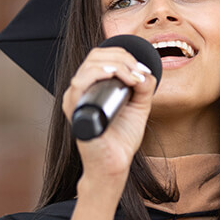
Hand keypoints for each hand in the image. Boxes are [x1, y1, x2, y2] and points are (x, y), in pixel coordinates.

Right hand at [60, 46, 156, 179]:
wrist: (115, 164)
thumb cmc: (122, 139)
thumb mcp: (139, 106)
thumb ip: (144, 87)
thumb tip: (145, 71)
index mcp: (93, 87)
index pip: (101, 56)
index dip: (123, 55)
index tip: (141, 69)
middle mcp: (82, 90)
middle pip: (95, 56)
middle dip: (122, 58)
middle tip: (138, 73)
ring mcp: (76, 100)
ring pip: (89, 66)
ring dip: (116, 65)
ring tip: (132, 78)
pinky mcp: (75, 111)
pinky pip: (79, 84)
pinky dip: (97, 74)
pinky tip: (114, 76)